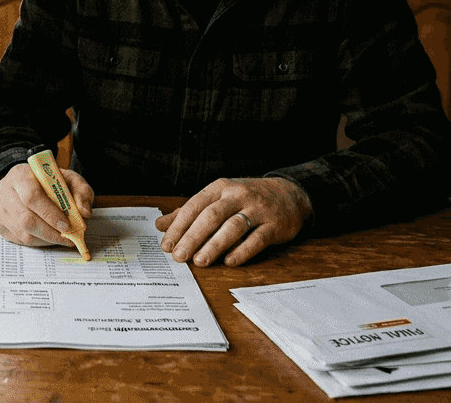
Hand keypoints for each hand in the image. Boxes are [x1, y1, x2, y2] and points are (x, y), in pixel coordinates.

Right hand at [0, 162, 93, 247]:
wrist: (27, 182)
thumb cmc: (49, 181)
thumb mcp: (69, 178)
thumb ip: (81, 192)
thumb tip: (84, 213)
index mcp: (20, 174)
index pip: (32, 197)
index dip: (50, 214)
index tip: (66, 225)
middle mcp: (4, 191)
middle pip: (25, 218)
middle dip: (50, 232)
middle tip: (68, 237)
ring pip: (22, 233)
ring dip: (45, 239)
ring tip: (61, 238)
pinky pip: (19, 239)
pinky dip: (37, 242)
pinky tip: (48, 236)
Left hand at [155, 177, 311, 266]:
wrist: (290, 193)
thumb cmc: (247, 198)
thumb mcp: (218, 198)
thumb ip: (189, 212)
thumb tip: (160, 225)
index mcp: (220, 188)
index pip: (194, 206)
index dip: (178, 226)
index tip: (166, 245)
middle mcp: (237, 196)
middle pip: (211, 216)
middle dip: (193, 237)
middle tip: (179, 257)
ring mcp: (257, 209)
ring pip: (233, 227)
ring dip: (215, 245)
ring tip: (200, 262)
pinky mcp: (274, 225)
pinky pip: (257, 238)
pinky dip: (243, 251)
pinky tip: (229, 262)